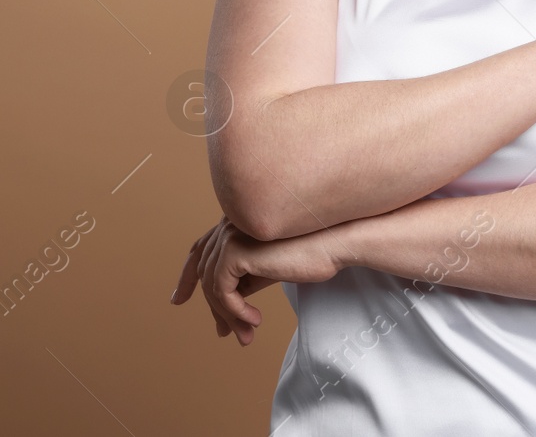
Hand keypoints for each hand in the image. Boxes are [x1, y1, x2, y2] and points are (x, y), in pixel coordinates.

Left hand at [170, 214, 343, 345]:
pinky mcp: (235, 251)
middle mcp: (229, 224)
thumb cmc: (311, 254)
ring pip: (212, 287)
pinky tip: (255, 320)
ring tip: (247, 334)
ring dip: (228, 316)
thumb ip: (244, 279)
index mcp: (236, 223)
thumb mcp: (269, 269)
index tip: (178, 300)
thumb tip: (223, 305)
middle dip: (213, 308)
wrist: (335, 244)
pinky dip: (235, 311)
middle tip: (225, 334)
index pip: (201, 249)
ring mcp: (230, 235)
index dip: (187, 275)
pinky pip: (222, 292)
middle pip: (204, 272)